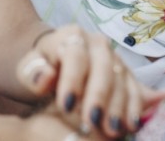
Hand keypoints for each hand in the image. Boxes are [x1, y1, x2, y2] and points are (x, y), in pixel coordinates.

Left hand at [16, 25, 164, 137]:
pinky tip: (130, 124)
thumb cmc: (42, 66)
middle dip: (99, 95)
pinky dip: (134, 107)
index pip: (75, 55)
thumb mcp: (29, 67)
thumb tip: (47, 76)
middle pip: (103, 65)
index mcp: (71, 35)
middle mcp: (97, 43)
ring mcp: (115, 57)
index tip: (66, 106)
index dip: (72, 80)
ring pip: (121, 79)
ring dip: (117, 105)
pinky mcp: (127, 73)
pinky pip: (135, 88)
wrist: (56, 60)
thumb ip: (33, 71)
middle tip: (92, 120)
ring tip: (111, 129)